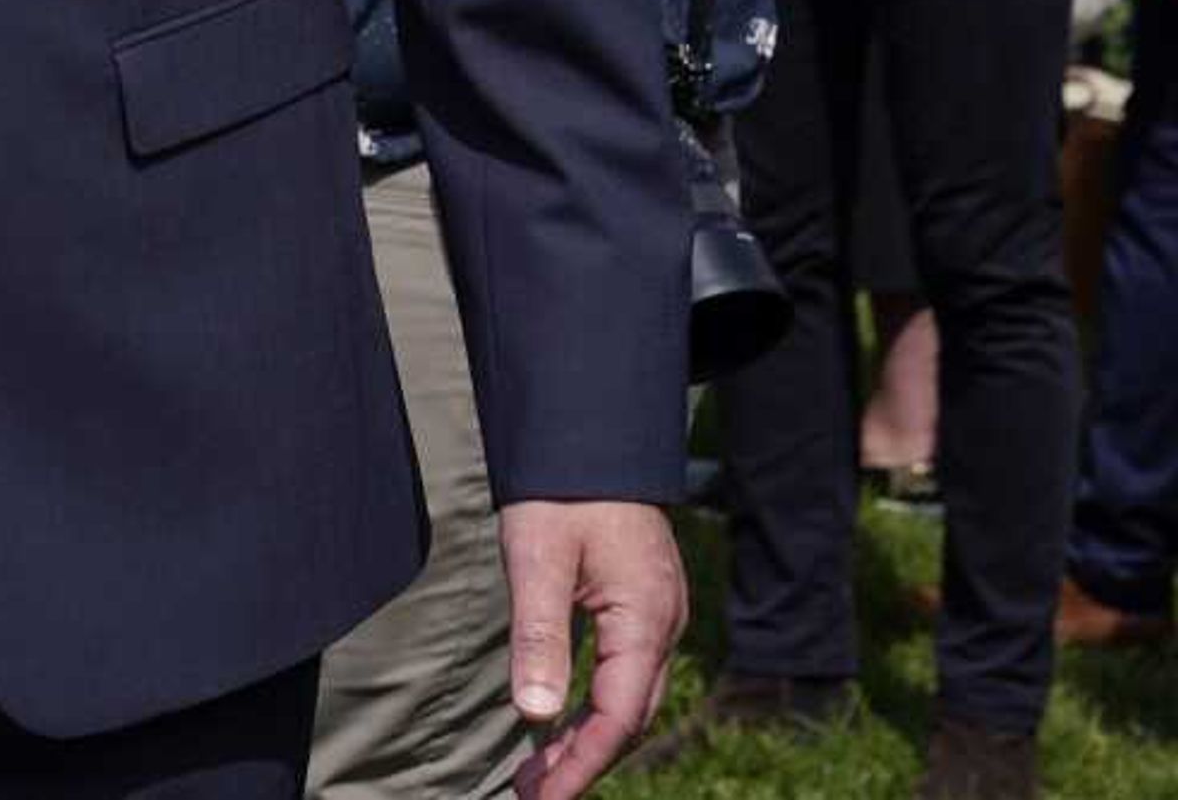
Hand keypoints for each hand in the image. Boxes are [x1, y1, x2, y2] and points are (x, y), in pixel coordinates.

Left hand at [500, 500, 684, 799]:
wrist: (590, 433)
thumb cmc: (561, 492)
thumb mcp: (538, 560)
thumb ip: (539, 638)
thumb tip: (535, 715)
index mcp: (646, 620)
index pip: (618, 718)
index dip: (581, 765)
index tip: (543, 799)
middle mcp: (665, 625)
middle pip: (630, 717)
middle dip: (584, 762)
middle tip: (532, 793)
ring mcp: (661, 615)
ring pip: (631, 697)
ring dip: (588, 738)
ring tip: (539, 771)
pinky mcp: (646, 604)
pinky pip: (628, 672)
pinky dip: (597, 704)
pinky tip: (563, 718)